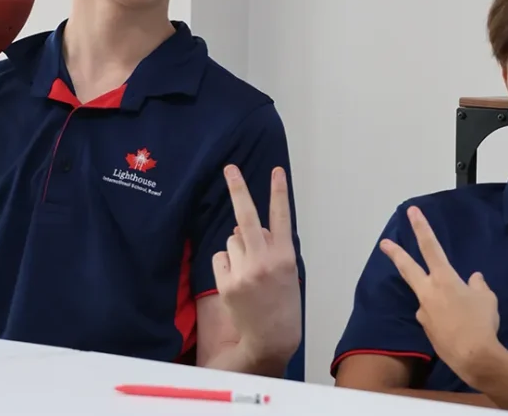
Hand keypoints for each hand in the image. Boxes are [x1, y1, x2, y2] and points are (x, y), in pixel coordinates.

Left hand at [213, 165, 300, 363]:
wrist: (271, 339)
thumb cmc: (282, 303)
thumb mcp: (287, 272)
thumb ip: (270, 246)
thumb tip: (245, 227)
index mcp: (285, 256)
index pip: (281, 217)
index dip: (279, 191)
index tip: (277, 171)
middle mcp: (264, 260)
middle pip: (247, 217)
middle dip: (238, 189)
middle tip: (229, 168)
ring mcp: (244, 272)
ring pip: (232, 240)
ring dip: (237, 248)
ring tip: (249, 272)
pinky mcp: (227, 283)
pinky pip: (221, 258)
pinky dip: (226, 263)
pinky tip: (237, 280)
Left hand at [380, 206, 500, 382]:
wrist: (473, 356)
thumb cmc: (481, 322)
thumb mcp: (487, 298)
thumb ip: (478, 286)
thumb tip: (474, 279)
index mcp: (444, 278)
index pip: (430, 246)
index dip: (421, 227)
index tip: (412, 212)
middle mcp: (428, 292)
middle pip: (408, 268)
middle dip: (395, 253)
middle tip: (384, 243)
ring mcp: (423, 311)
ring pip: (426, 297)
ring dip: (439, 299)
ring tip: (462, 314)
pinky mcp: (425, 327)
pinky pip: (433, 316)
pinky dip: (443, 317)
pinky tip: (457, 327)